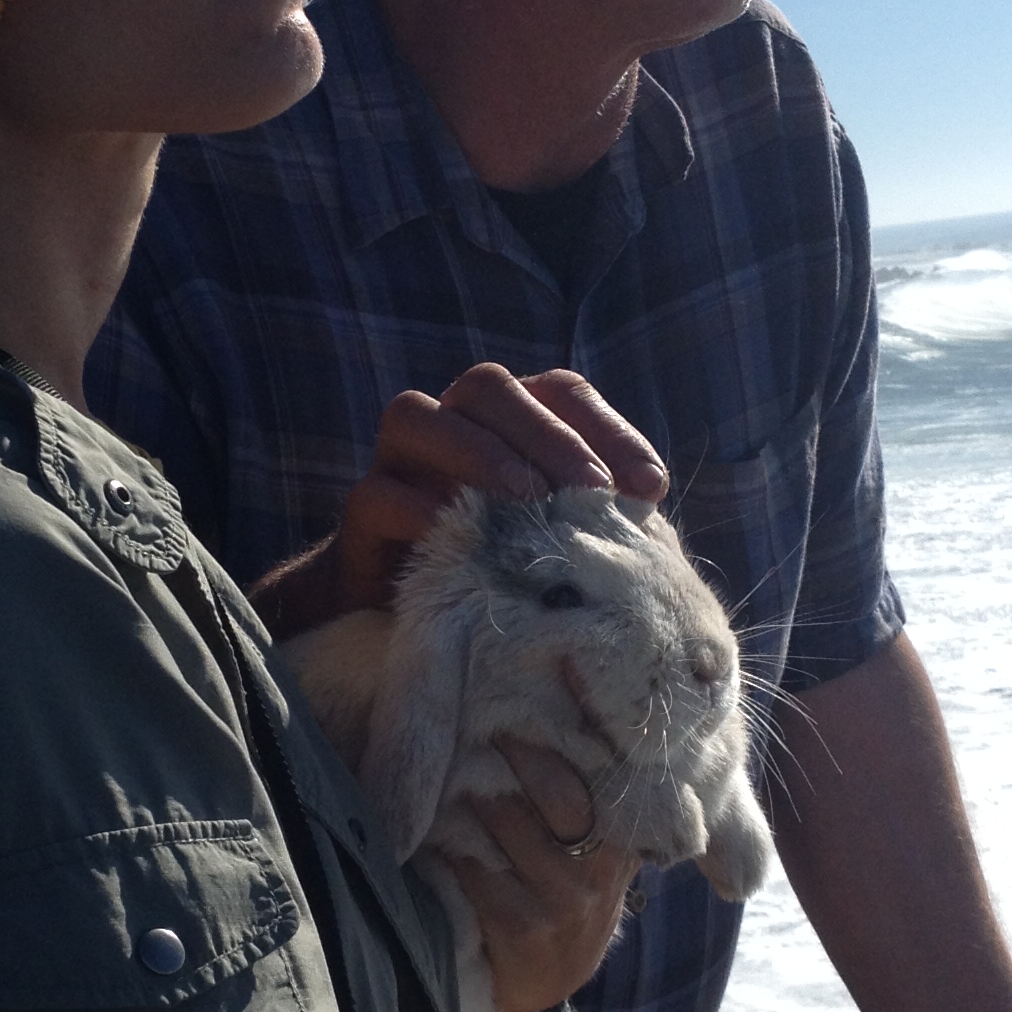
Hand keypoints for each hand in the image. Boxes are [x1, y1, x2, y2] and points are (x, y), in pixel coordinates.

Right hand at [254, 365, 667, 635]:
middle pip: (487, 387)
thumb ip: (596, 518)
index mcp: (507, 424)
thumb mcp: (559, 544)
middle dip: (546, 432)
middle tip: (592, 490)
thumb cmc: (502, 576)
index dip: (609, 427)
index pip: (560, 391)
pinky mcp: (361, 517)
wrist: (403, 624)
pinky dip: (416, 509)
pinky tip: (456, 536)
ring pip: (416, 415)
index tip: (650, 487)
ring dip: (478, 451)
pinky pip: (376, 494)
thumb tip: (648, 513)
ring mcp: (397, 465)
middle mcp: (450, 427)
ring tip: (529, 498)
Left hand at [436, 738, 638, 1011]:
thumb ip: (592, 801)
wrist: (545, 978)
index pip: (607, 776)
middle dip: (516, 749)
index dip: (576, 730)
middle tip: (480, 713)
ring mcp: (563, 903)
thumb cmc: (563, 895)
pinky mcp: (521, 927)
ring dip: (473, 788)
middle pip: (559, 793)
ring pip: (510, 824)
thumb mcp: (593, 855)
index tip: (552, 682)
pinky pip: (477, 868)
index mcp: (623, 846)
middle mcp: (600, 873)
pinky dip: (450, 840)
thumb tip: (568, 713)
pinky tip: (433, 822)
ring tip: (449, 759)